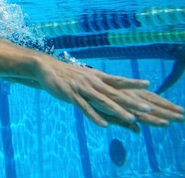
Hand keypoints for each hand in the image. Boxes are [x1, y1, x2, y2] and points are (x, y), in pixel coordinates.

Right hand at [34, 58, 183, 130]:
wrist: (45, 67)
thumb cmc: (67, 74)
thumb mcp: (84, 76)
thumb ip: (98, 84)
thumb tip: (110, 88)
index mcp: (96, 77)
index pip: (117, 80)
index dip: (132, 82)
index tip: (148, 84)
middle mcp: (92, 82)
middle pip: (114, 93)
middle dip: (131, 102)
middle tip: (147, 109)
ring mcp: (81, 89)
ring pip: (102, 101)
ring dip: (118, 111)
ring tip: (131, 119)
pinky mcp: (70, 95)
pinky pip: (85, 108)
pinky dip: (95, 116)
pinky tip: (104, 125)